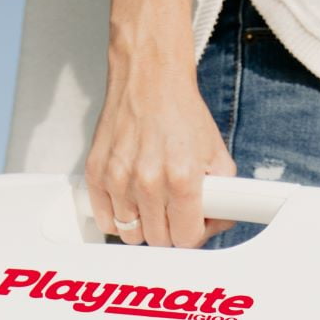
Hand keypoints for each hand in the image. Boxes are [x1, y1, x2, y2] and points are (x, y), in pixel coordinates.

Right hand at [86, 53, 236, 249]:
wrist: (149, 78)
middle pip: (158, 240)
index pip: (186, 238)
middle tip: (175, 212)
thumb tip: (217, 221)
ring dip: (144, 225)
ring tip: (153, 203)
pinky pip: (106, 220)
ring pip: (131, 235)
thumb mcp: (216, 152)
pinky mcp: (97, 174)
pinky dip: (118, 217)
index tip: (193, 224)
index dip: (194, 234)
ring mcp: (118, 179)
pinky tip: (131, 201)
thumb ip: (222, 193)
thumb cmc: (180, 111)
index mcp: (182, 178)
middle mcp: (148, 181)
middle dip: (170, 231)